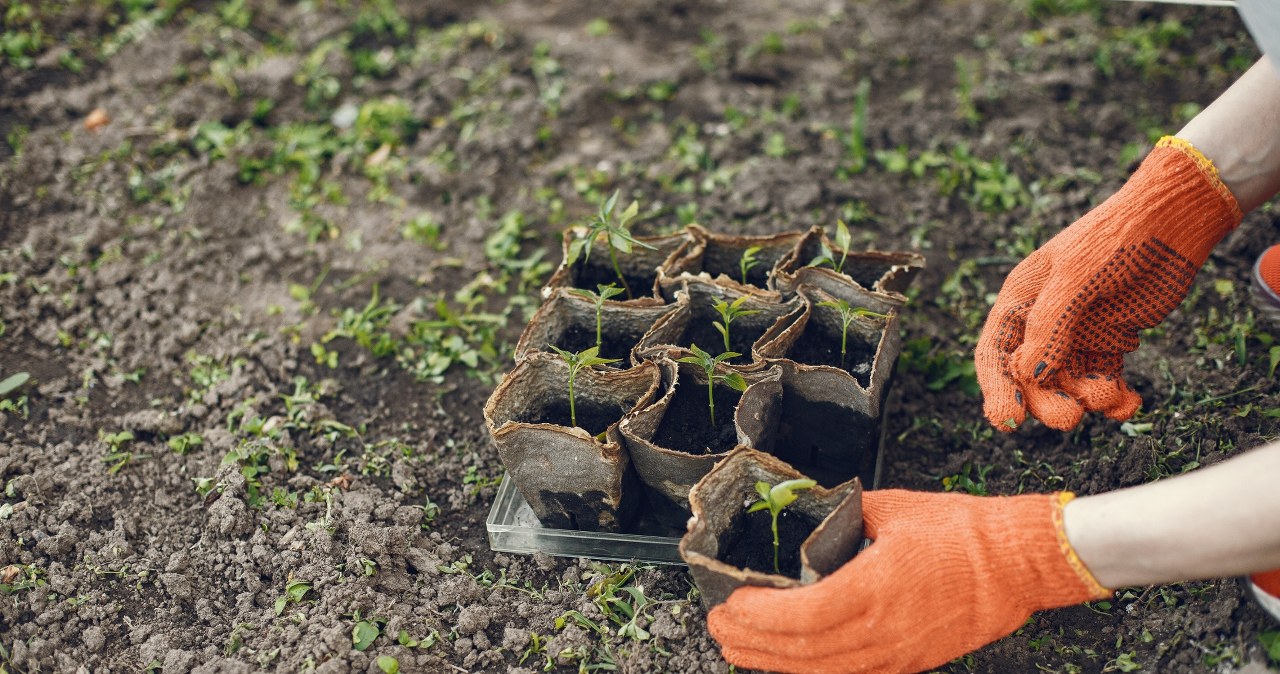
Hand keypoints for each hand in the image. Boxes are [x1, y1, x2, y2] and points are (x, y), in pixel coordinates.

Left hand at [707, 489, 1109, 673]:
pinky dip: (810, 670)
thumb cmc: (964, 533)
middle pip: (801, 652)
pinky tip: (787, 662)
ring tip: (738, 649)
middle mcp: (883, 631)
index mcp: (875, 588)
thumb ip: (842, 516)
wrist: (1020, 562)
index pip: (801, 616)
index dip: (758, 616)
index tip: (730, 603)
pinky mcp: (908, 663)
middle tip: (718, 628)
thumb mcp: (891, 509)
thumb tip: (807, 513)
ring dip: (772, 662)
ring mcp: (896, 654)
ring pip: (821, 671)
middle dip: (750, 642)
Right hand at [975, 137, 1240, 431]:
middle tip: (1069, 418)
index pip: (996, 354)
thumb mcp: (1075, 275)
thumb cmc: (1115, 238)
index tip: (1008, 420)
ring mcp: (1077, 334)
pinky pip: (1104, 380)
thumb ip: (1050, 324)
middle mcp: (1042, 322)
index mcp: (1020, 300)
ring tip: (1111, 396)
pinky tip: (1130, 403)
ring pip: (1069, 384)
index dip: (997, 389)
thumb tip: (1029, 373)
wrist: (1172, 221)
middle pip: (1032, 378)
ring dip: (1087, 399)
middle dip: (1047, 402)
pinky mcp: (1110, 341)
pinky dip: (1116, 399)